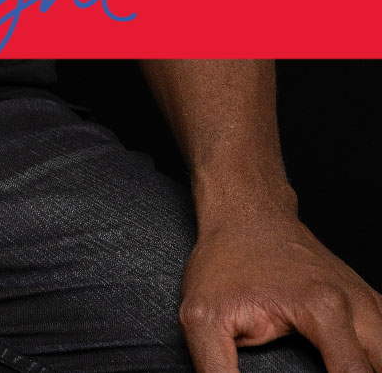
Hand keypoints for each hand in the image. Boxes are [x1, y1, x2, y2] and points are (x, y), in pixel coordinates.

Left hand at [180, 212, 381, 372]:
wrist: (246, 209)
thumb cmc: (225, 259)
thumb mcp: (202, 316)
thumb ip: (216, 369)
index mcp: (325, 310)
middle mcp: (355, 305)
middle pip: (381, 365)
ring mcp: (366, 301)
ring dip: (373, 366)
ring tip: (340, 372)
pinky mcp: (368, 302)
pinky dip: (377, 357)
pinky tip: (361, 364)